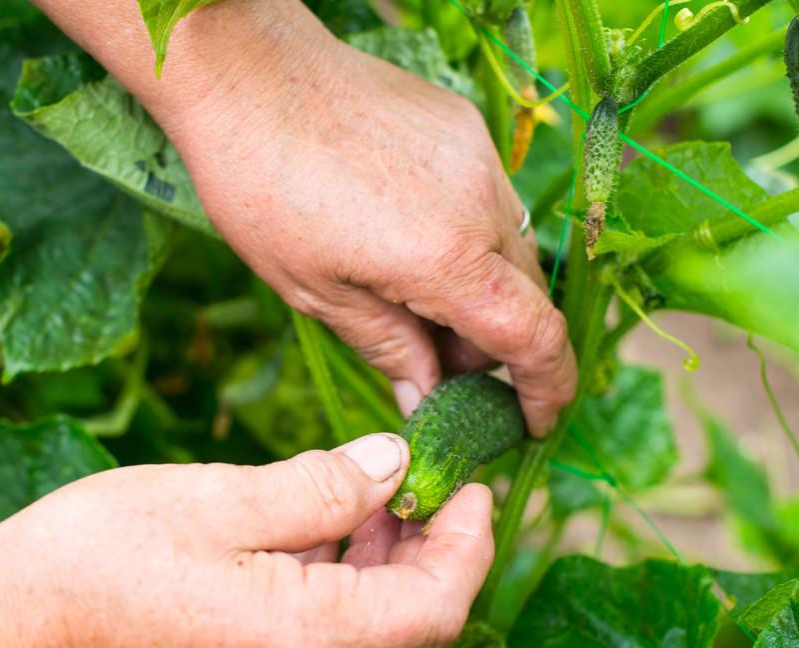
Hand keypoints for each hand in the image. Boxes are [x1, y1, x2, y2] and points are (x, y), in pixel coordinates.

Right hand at [0, 434, 492, 647]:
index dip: (468, 540)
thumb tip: (394, 462)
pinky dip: (343, 588)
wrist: (6, 629)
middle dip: (433, 548)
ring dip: (387, 567)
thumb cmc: (96, 558)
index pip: (437, 604)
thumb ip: (322, 485)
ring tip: (370, 497)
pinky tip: (319, 536)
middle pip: (413, 625)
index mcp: (303, 642)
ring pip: (372, 635)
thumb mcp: (219, 499)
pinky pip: (327, 645)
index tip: (466, 480)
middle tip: (423, 479)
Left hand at [155, 0, 577, 434]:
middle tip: (441, 367)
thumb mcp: (317, 292)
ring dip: (484, 293)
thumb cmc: (264, 190)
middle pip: (527, 298)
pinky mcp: (467, 130)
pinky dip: (470, 242)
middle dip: (498, 347)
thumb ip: (390, 349)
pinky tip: (412, 241)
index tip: (534, 421)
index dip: (548, 389)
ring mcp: (480, 159)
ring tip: (417, 302)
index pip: (535, 338)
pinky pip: (491, 204)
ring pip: (511, 251)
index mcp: (445, 257)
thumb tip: (428, 401)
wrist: (251, 76)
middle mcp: (481, 204)